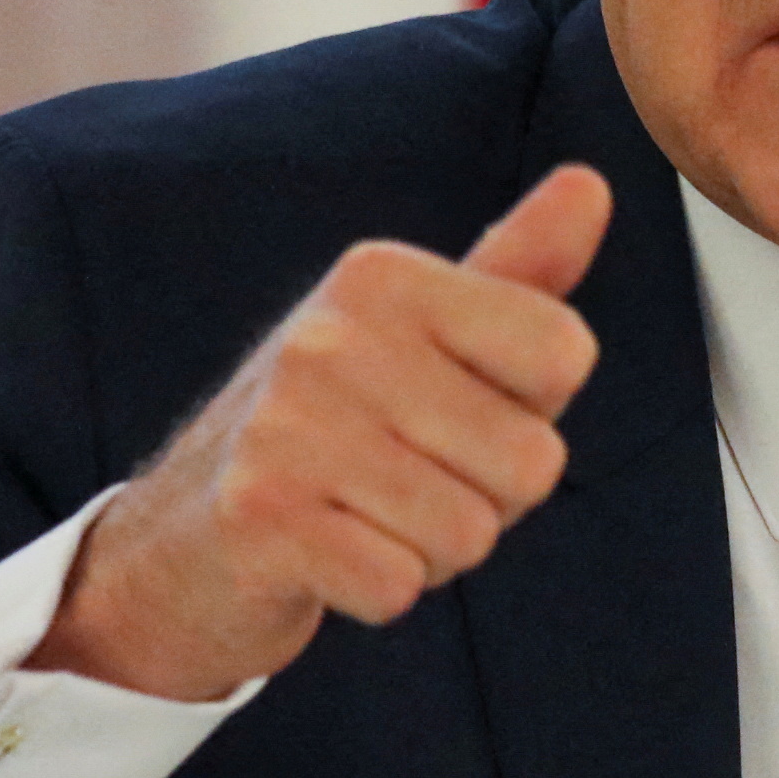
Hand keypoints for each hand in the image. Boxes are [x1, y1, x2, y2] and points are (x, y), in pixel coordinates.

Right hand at [29, 164, 612, 701]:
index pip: (565, 352)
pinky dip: (380, 594)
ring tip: (363, 519)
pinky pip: (400, 588)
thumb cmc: (342, 432)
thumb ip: (520, 273)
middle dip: (487, 498)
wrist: (186, 537)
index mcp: (383, 277)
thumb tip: (591, 183)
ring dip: (433, 552)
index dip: (531, 410)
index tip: (455, 414)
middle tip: (403, 483)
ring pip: (470, 534)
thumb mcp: (430, 337)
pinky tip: (328, 560)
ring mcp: (286, 426)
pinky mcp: (259, 520)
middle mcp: (330, 336)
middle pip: (532, 461)